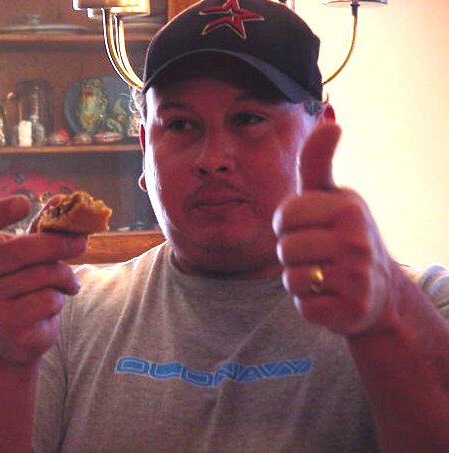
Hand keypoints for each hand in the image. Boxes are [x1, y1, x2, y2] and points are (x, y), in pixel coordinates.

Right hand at [0, 196, 86, 364]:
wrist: (12, 336)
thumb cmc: (21, 285)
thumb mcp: (27, 255)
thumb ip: (42, 230)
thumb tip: (61, 201)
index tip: (24, 202)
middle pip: (23, 249)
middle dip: (60, 244)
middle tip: (81, 244)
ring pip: (41, 275)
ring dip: (65, 277)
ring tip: (67, 283)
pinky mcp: (6, 323)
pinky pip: (48, 299)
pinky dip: (60, 298)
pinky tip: (54, 303)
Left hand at [272, 123, 398, 335]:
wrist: (377, 291)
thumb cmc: (342, 236)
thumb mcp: (331, 197)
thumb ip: (318, 162)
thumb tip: (329, 119)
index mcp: (348, 207)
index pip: (284, 215)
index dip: (287, 224)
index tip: (308, 227)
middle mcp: (357, 240)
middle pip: (285, 248)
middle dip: (293, 254)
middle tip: (318, 255)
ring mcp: (357, 277)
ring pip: (291, 279)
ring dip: (300, 280)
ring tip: (324, 274)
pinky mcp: (351, 310)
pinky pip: (303, 307)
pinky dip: (310, 304)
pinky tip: (331, 296)